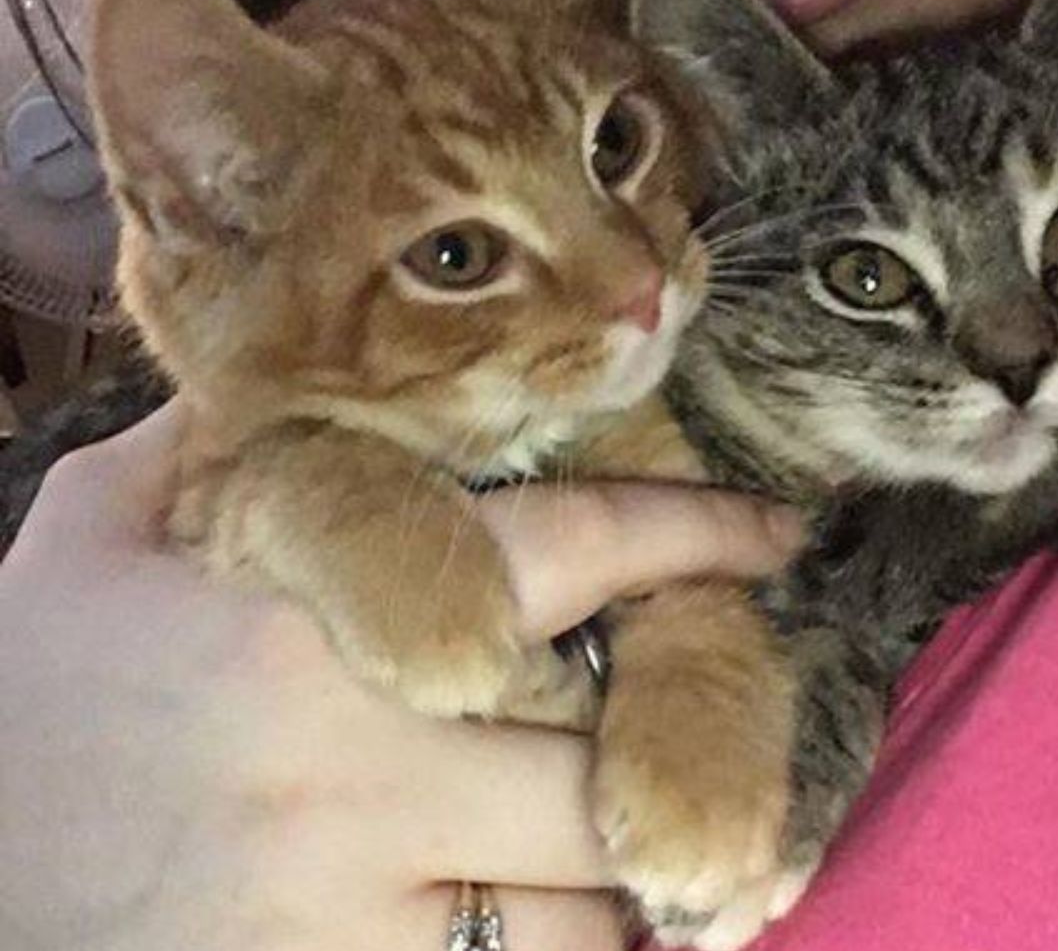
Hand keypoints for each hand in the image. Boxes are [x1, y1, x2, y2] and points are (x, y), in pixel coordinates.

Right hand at [0, 404, 802, 950]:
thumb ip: (199, 449)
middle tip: (682, 728)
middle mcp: (354, 766)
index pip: (566, 554)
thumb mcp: (88, 543)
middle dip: (660, 743)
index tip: (774, 533)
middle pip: (606, 757)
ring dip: (611, 869)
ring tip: (593, 839)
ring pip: (583, 903)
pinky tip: (525, 920)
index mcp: (311, 625)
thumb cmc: (27, 709)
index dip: (693, 535)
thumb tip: (274, 370)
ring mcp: (352, 911)